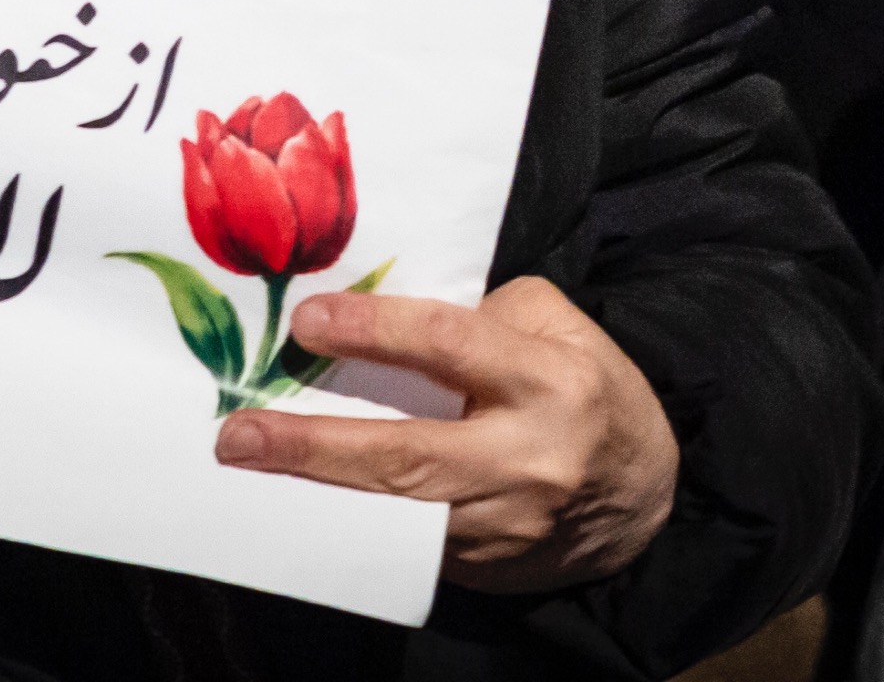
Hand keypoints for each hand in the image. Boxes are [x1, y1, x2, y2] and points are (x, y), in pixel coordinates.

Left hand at [214, 276, 676, 590]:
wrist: (643, 496)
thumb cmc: (588, 388)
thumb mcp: (557, 326)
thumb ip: (480, 313)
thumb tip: (386, 318)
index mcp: (551, 380)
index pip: (452, 348)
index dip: (375, 332)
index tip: (306, 321)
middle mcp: (529, 460)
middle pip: (409, 456)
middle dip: (316, 447)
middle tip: (240, 435)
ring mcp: (507, 527)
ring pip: (399, 514)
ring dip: (320, 492)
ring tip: (251, 469)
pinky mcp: (487, 570)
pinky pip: (406, 545)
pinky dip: (353, 522)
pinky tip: (302, 503)